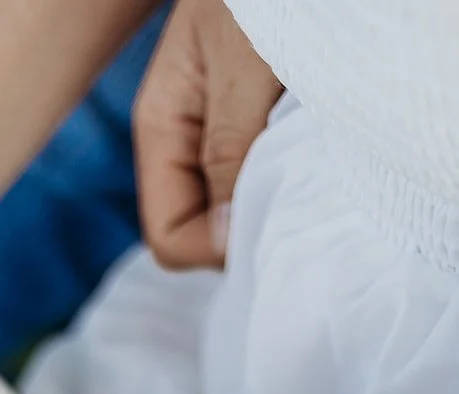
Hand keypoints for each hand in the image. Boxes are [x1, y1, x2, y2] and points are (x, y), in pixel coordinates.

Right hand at [133, 0, 280, 266]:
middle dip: (241, 230)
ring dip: (266, 203)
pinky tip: (307, 154)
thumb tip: (224, 240)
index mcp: (162, 130)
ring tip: (299, 167)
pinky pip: (259, 177)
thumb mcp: (242, 70)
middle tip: (289, 199)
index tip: (264, 220)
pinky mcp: (254, 123)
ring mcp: (219, 133)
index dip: (216, 247)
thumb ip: (227, 153)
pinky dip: (284, 178)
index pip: (170, 237)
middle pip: (200, 231)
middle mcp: (185, 141)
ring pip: (231, 208)